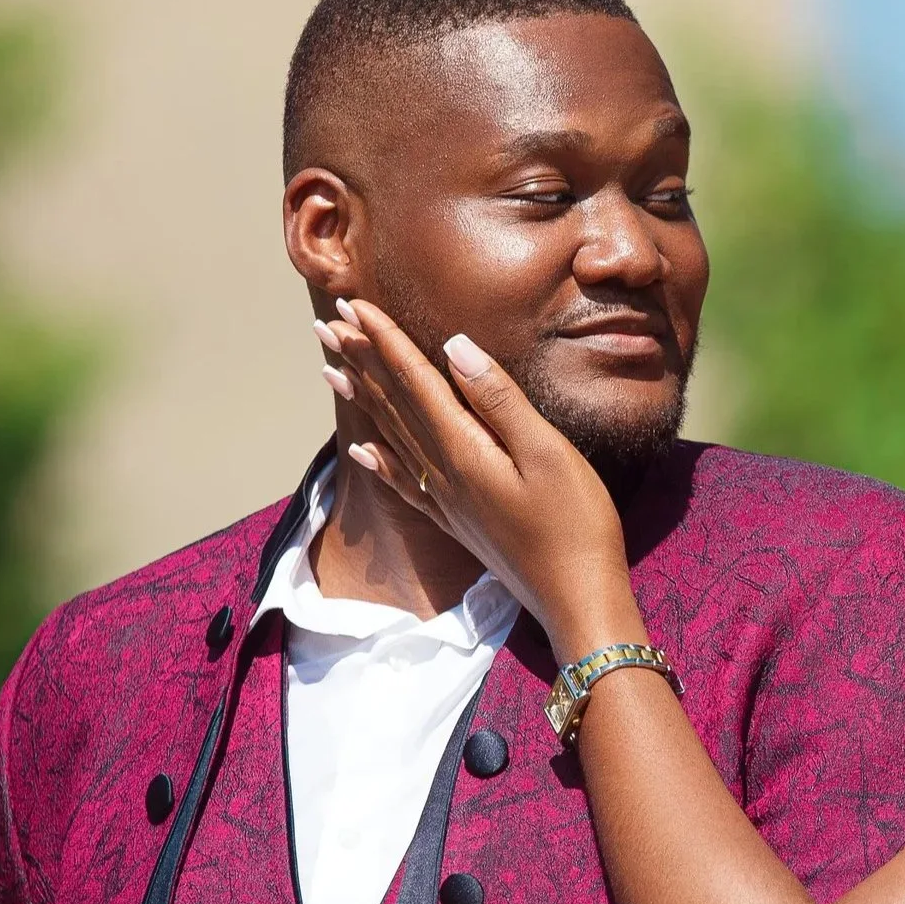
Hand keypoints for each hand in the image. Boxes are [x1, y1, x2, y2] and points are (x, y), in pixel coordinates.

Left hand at [320, 299, 647, 653]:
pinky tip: (361, 450)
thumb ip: (499, 399)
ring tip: (330, 368)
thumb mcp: (547, 453)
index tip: (355, 302)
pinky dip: (379, 460)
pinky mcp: (457, 523)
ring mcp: (446, 501)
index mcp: (463, 449)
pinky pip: (404, 481)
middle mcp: (443, 473)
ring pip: (391, 436)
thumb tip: (453, 347)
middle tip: (328, 321)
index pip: (414, 380)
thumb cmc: (577, 526)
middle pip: (394, 404)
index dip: (384, 339)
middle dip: (361, 359)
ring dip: (363, 398)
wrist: (577, 601)